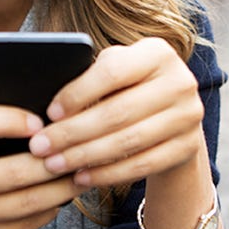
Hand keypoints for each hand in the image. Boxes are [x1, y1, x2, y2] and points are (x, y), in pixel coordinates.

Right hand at [0, 100, 83, 228]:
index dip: (9, 121)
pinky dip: (48, 210)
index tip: (40, 121)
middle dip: (52, 162)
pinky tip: (61, 198)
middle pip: (12, 172)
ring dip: (60, 189)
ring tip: (80, 175)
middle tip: (78, 150)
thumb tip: (33, 107)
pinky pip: (22, 225)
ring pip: (24, 203)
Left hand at [26, 38, 206, 187]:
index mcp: (158, 52)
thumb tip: (48, 109)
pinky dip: (107, 174)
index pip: (112, 71)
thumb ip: (90, 78)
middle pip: (118, 112)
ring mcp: (189, 116)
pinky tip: (81, 177)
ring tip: (54, 164)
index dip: (78, 93)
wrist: (174, 115)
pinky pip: (142, 165)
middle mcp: (181, 81)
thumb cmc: (129, 88)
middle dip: (72, 133)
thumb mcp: (116, 72)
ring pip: (128, 141)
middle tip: (40, 147)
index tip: (49, 113)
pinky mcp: (188, 147)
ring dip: (85, 156)